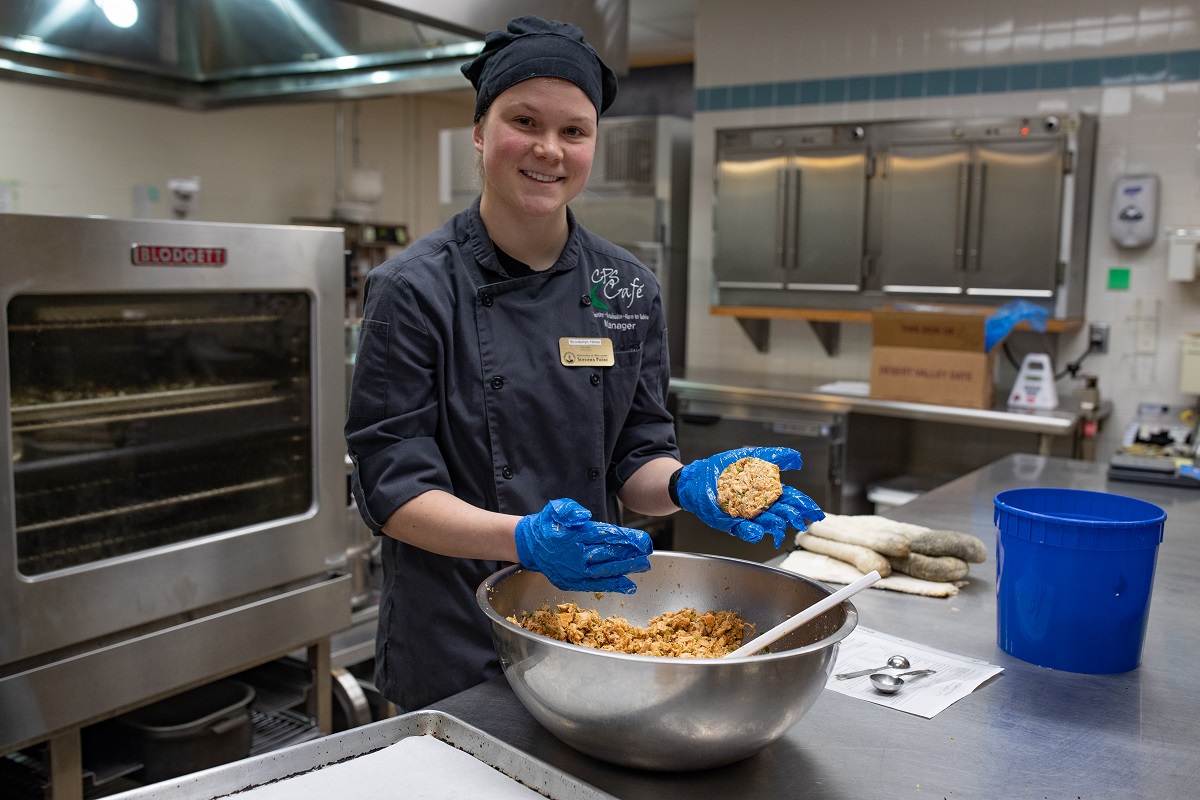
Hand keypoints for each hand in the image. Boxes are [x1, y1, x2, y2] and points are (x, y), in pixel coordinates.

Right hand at [515, 499, 652, 593]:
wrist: (529, 545)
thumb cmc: (547, 525)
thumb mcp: (556, 509)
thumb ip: (570, 510)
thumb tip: (585, 515)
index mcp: (575, 535)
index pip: (605, 536)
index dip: (625, 538)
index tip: (642, 539)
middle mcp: (576, 555)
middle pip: (609, 554)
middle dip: (630, 554)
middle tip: (647, 553)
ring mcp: (574, 571)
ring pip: (605, 571)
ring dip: (625, 569)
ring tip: (643, 567)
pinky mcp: (571, 582)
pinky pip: (595, 585)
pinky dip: (612, 586)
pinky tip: (628, 585)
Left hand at [674, 447, 825, 546]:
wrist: (696, 477)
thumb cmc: (723, 468)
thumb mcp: (751, 457)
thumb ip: (775, 457)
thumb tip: (798, 458)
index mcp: (767, 492)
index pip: (791, 499)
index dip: (804, 505)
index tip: (814, 511)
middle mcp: (760, 506)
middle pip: (782, 514)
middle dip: (793, 517)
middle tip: (801, 519)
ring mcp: (746, 516)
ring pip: (766, 524)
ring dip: (775, 526)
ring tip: (782, 525)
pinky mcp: (731, 523)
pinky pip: (744, 531)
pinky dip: (750, 532)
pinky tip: (756, 531)